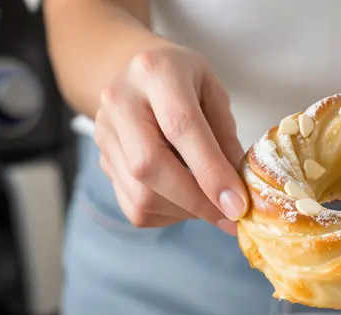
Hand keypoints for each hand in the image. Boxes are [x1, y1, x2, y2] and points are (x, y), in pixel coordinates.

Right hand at [95, 44, 248, 233]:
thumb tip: (236, 189)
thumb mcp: (214, 91)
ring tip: (209, 203)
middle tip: (229, 217)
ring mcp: (105, 135)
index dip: (210, 171)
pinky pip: (133, 206)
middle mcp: (120, 102)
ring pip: (140, 195)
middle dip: (195, 200)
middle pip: (149, 165)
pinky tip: (184, 200)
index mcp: (155, 72)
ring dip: (183, 211)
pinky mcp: (103, 162)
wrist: (137, 77)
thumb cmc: (184, 82)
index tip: (237, 204)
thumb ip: (225, 136)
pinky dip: (167, 214)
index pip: (181, 126)